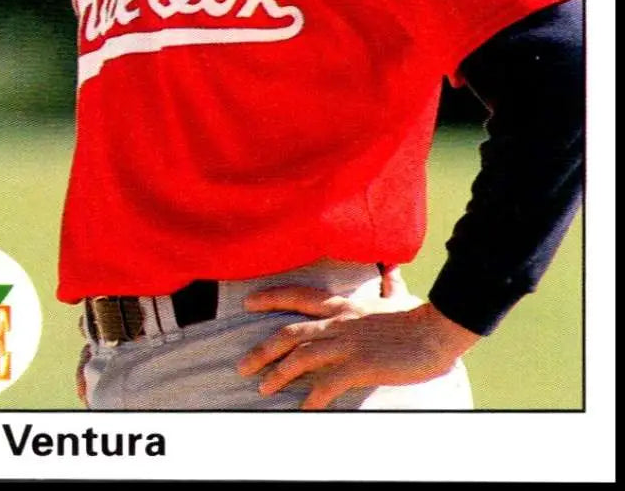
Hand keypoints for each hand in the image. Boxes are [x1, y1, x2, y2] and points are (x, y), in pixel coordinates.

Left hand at [237, 284, 478, 409]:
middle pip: (290, 333)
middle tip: (242, 365)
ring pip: (301, 357)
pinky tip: (302, 410)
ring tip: (263, 388)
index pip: (298, 297)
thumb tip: (390, 270)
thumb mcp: (396, 297)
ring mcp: (347, 343)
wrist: (436, 330)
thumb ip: (388, 285)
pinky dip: (312, 398)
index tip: (247, 302)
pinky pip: (328, 384)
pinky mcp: (360, 365)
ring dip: (279, 374)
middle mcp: (338, 322)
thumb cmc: (417, 315)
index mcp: (343, 305)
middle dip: (262, 349)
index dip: (270, 298)